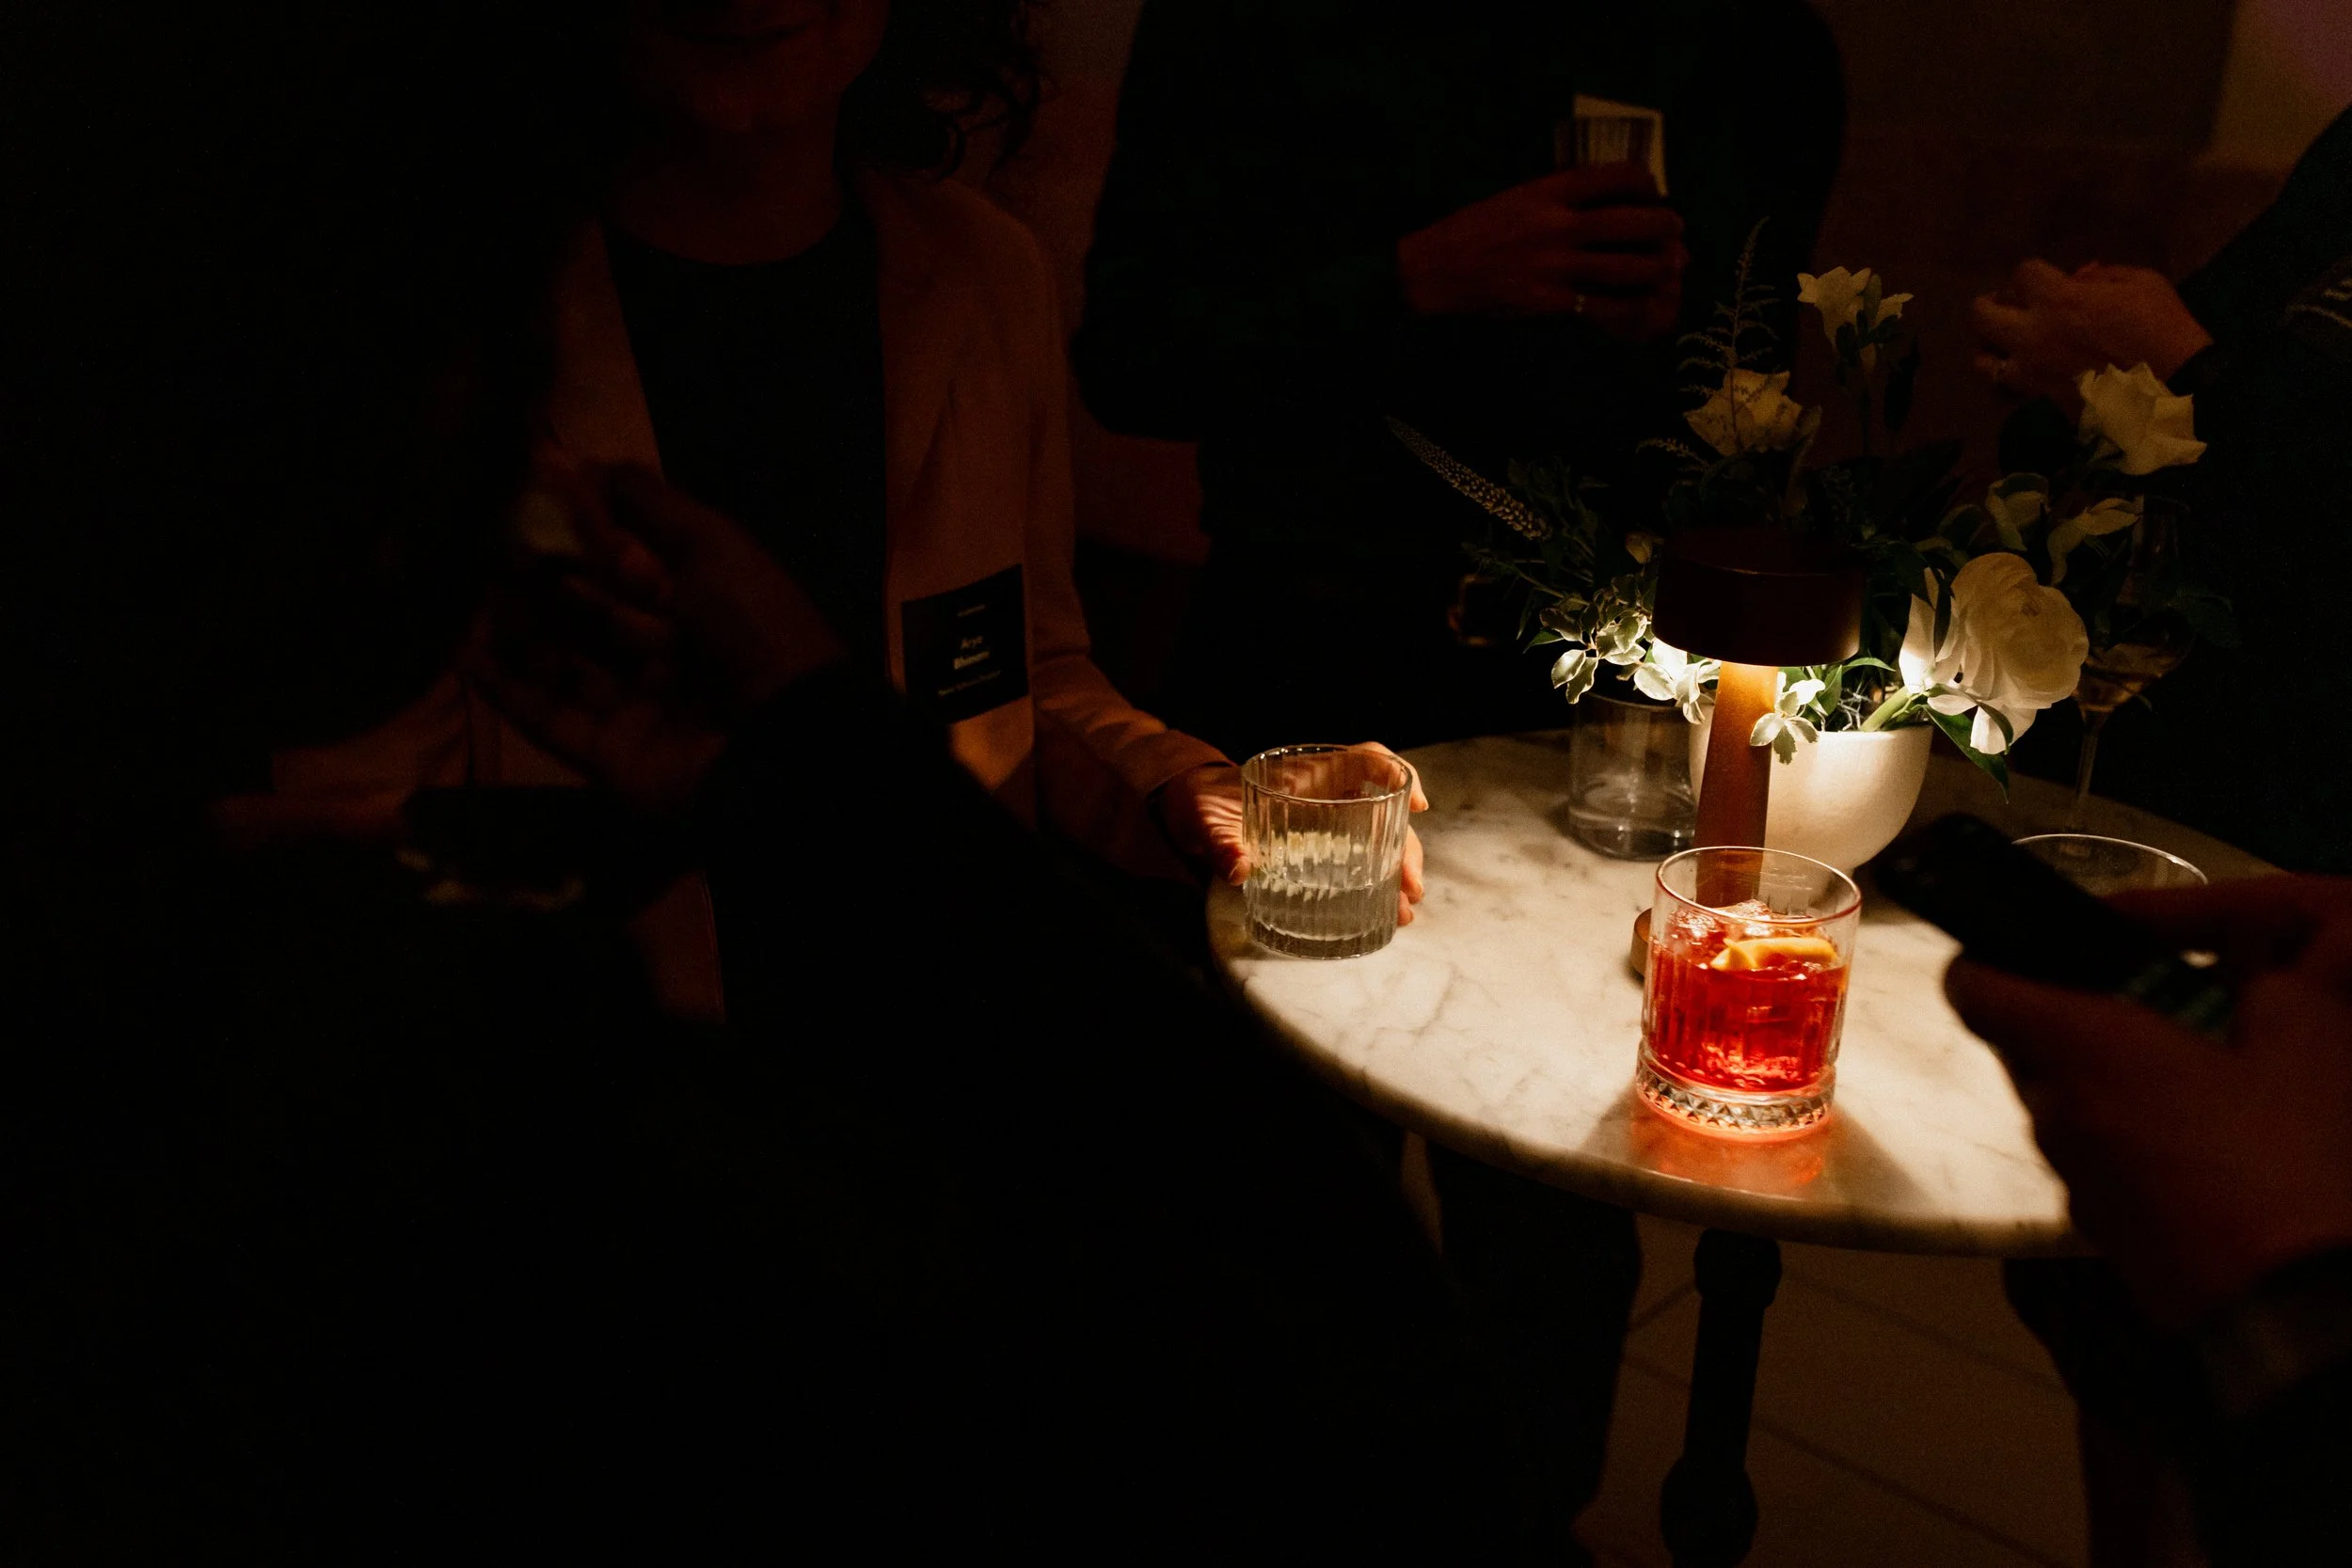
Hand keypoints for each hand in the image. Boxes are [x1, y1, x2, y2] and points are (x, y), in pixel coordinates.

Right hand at [470, 459, 844, 813]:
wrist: (781, 743)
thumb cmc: (753, 630)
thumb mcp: (711, 546)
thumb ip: (649, 504)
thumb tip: (584, 463)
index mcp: (705, 608)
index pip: (630, 571)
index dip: (580, 543)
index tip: (522, 510)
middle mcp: (670, 660)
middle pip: (589, 619)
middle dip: (538, 585)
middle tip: (481, 551)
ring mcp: (637, 713)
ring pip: (562, 667)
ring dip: (515, 629)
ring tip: (464, 592)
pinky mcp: (608, 759)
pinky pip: (548, 718)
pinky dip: (505, 687)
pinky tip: (461, 650)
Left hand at [1161, 744, 1428, 926]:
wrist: (1184, 814)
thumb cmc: (1197, 804)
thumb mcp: (1202, 821)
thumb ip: (1218, 842)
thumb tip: (1238, 868)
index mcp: (1303, 776)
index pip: (1362, 759)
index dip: (1395, 772)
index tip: (1414, 803)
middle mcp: (1324, 795)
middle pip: (1382, 809)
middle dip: (1404, 846)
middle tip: (1411, 887)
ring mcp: (1325, 823)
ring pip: (1378, 838)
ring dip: (1397, 871)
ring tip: (1404, 909)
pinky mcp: (1319, 849)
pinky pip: (1360, 859)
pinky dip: (1378, 884)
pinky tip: (1388, 911)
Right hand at [1397, 164, 1685, 340]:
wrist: (1433, 270)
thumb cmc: (1474, 230)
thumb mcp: (1516, 197)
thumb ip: (1557, 196)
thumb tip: (1605, 199)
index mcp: (1546, 191)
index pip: (1611, 177)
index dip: (1644, 182)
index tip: (1654, 189)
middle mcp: (1554, 225)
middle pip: (1629, 222)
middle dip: (1662, 226)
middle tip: (1675, 229)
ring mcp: (1552, 266)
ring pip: (1624, 266)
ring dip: (1655, 267)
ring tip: (1669, 266)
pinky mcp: (1547, 301)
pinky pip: (1601, 305)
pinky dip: (1629, 306)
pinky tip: (1642, 304)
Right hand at [1945, 876, 2351, 1328]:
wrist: (2275, 1333)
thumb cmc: (2222, 1169)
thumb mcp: (2099, 1056)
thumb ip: (2021, 1001)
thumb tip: (1970, 976)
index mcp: (2327, 1003)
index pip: (2297, 905)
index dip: (2204, 902)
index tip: (2119, 924)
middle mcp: (2326, 1063)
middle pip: (2202, 1002)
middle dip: (2107, 1025)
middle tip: (2047, 1035)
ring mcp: (2294, 1138)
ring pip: (2174, 1084)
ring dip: (2102, 1101)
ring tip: (2067, 1122)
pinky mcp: (2262, 1202)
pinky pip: (2178, 1154)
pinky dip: (2128, 1161)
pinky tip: (2098, 1184)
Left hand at [1970, 259, 2213, 400]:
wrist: (2171, 389)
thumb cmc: (2161, 329)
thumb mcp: (2140, 283)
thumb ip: (2099, 277)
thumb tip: (2076, 278)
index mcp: (2058, 298)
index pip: (2021, 274)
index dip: (2032, 274)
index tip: (2047, 280)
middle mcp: (2032, 333)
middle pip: (1980, 314)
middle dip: (1991, 305)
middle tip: (2010, 307)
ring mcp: (2030, 370)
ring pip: (1980, 359)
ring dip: (1990, 347)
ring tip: (2008, 343)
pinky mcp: (2036, 398)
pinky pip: (2004, 388)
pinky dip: (2007, 378)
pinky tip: (2024, 371)